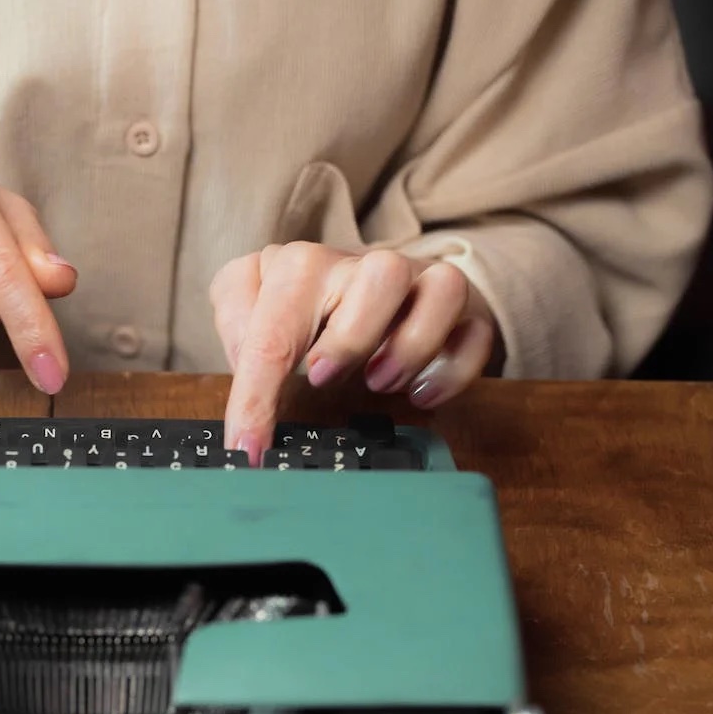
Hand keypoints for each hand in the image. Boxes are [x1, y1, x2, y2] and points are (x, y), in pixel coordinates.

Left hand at [211, 243, 499, 459]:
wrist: (378, 286)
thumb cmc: (311, 309)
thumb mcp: (255, 308)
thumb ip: (237, 328)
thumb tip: (243, 371)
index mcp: (303, 267)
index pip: (274, 325)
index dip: (255, 394)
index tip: (247, 448)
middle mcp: (365, 265)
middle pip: (380, 273)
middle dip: (352, 336)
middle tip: (322, 378)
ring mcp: (421, 282)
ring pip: (441, 287)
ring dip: (412, 345)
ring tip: (380, 382)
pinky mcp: (463, 308)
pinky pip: (474, 330)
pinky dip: (451, 369)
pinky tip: (420, 394)